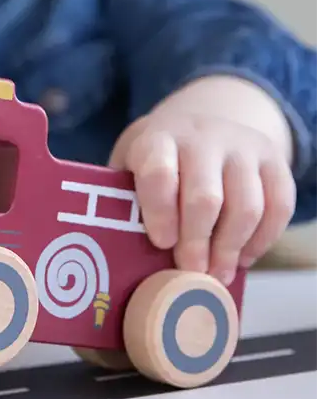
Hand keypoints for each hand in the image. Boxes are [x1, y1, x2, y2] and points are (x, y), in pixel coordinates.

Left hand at [110, 108, 295, 285]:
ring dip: (230, 248)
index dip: (160, 212)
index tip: (161, 242)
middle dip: (197, 242)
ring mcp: (242, 147)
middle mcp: (202, 137)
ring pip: (246, 206)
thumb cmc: (157, 160)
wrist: (199, 125)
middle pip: (205, 197)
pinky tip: (243, 257)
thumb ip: (124, 199)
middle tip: (190, 270)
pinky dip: (263, 240)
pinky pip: (279, 207)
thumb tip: (120, 252)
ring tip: (216, 274)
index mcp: (159, 139)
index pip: (159, 173)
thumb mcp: (130, 166)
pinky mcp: (274, 161)